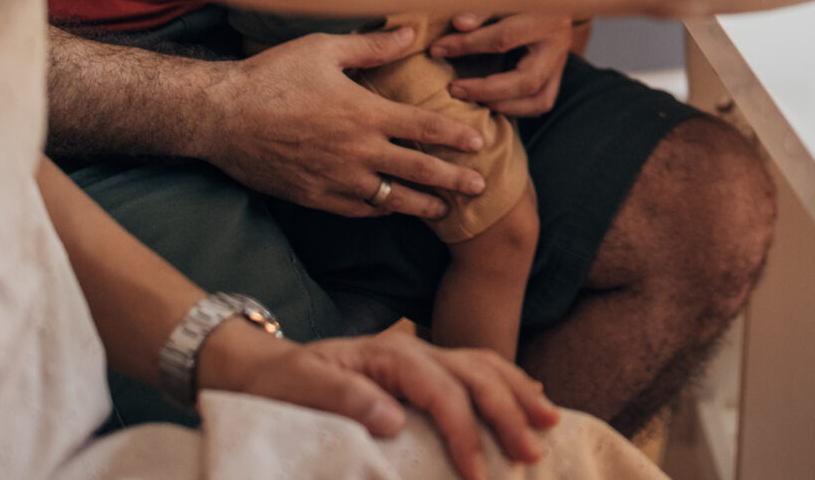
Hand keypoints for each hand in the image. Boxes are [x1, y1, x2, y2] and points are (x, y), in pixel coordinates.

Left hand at [197, 318, 557, 479]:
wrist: (264, 366)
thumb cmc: (280, 384)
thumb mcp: (300, 390)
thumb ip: (345, 400)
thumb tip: (394, 419)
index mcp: (389, 355)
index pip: (442, 392)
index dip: (465, 433)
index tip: (477, 475)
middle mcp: (413, 348)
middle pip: (476, 374)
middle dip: (508, 413)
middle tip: (531, 453)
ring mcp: (421, 352)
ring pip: (484, 365)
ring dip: (518, 392)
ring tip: (549, 420)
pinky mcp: (423, 366)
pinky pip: (476, 366)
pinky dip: (507, 379)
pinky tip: (530, 392)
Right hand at [202, 27, 489, 221]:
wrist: (219, 116)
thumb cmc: (271, 76)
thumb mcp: (323, 49)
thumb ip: (371, 46)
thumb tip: (410, 33)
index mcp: (365, 113)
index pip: (424, 128)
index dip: (455, 137)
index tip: (479, 142)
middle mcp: (356, 151)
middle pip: (418, 169)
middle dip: (454, 179)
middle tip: (480, 185)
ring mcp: (335, 178)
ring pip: (390, 197)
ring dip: (420, 203)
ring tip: (443, 208)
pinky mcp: (312, 196)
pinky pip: (355, 208)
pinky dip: (378, 209)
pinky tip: (390, 208)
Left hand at [433, 12, 575, 116]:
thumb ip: (482, 9)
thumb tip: (459, 24)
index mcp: (547, 17)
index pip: (505, 38)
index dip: (467, 45)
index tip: (437, 49)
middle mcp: (559, 43)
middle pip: (527, 80)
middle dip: (485, 89)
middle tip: (454, 89)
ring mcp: (561, 62)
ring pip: (538, 100)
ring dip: (501, 105)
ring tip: (470, 98)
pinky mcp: (557, 74)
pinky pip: (541, 102)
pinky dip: (515, 108)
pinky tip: (489, 101)